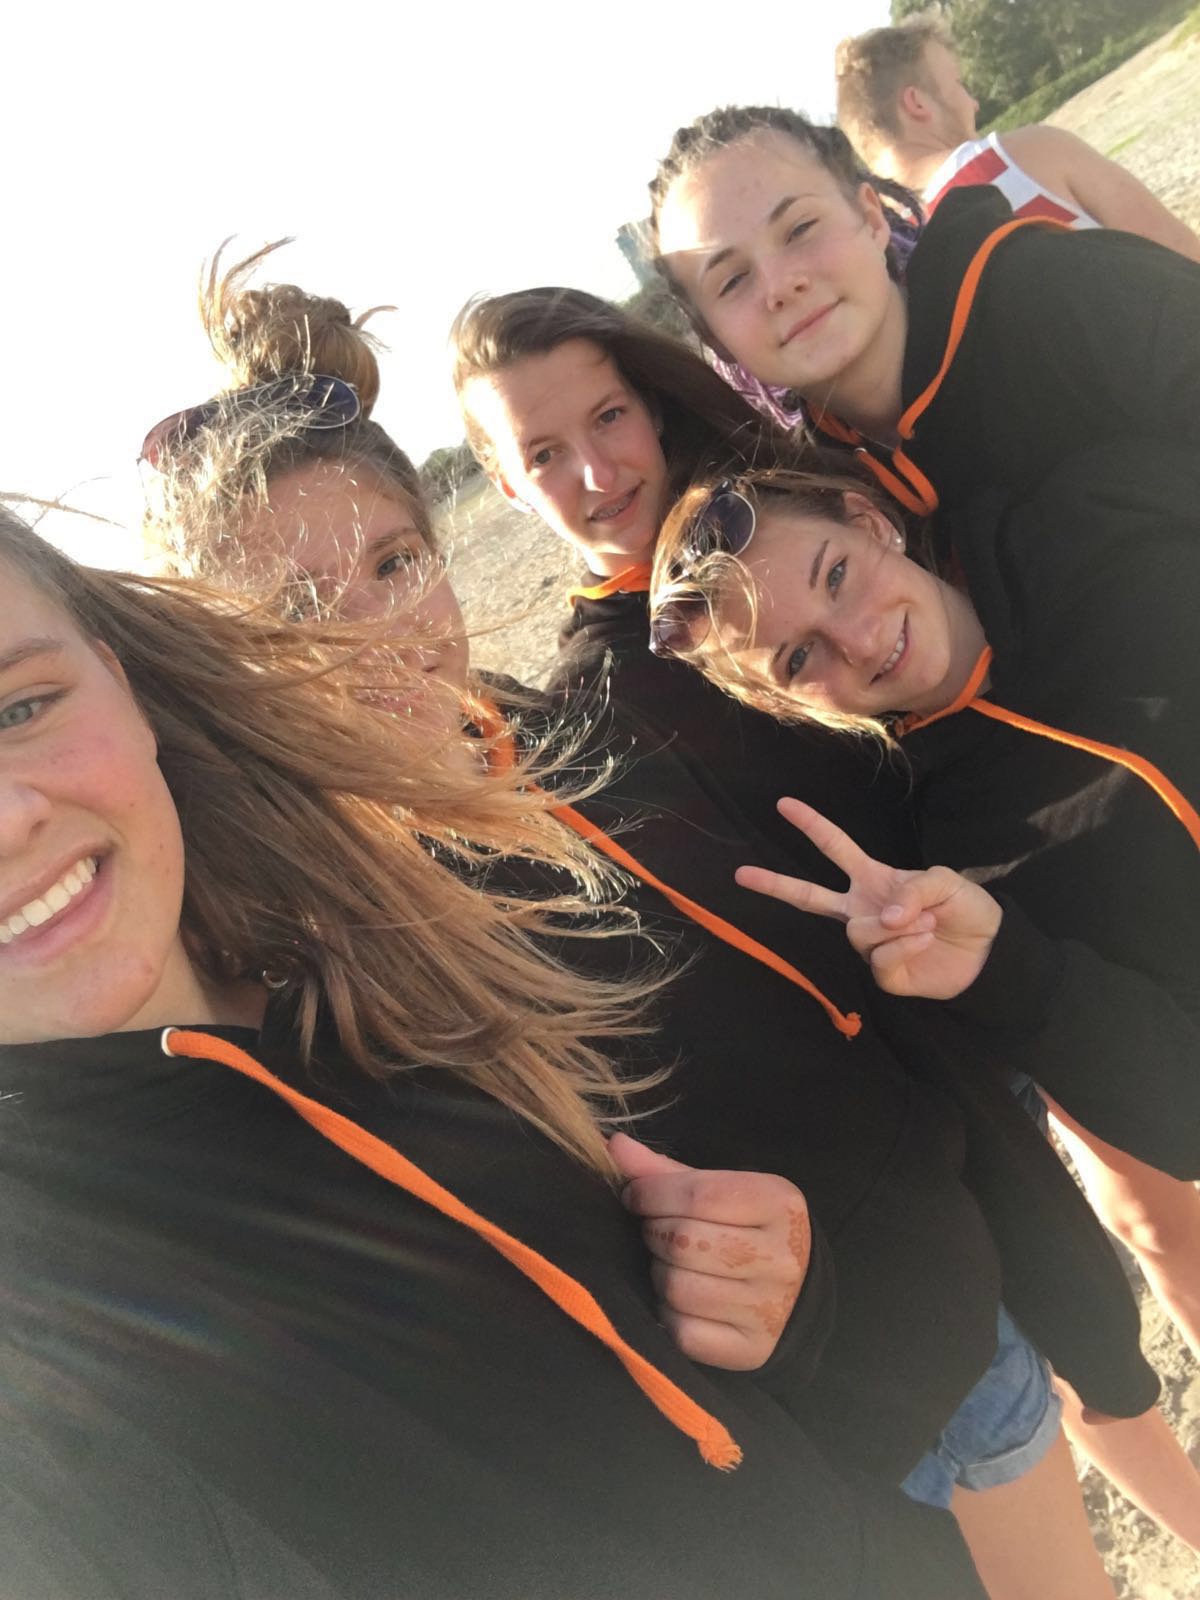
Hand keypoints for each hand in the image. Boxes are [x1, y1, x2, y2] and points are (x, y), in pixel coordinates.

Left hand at [609, 1131, 810, 1370]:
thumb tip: (613, 1146)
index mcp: (778, 1204)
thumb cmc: (749, 1229)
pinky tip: (680, 1299)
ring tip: (668, 1263)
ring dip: (659, 1273)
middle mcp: (781, 1257)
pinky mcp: (751, 1350)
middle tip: (655, 1231)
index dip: (652, 1194)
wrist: (797, 1294)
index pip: (697, 1195)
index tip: (634, 1196)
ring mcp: (768, 1308)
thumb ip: (667, 1171)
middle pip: (683, 1242)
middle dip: (654, 1233)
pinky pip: (684, 1331)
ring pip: (678, 1287)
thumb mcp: (722, 1190)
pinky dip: (669, 1313)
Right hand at [735, 796, 1001, 999]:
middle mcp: (863, 908)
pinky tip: (924, 943)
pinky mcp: (882, 973)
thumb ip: (912, 889)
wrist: (988, 954)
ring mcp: (870, 942)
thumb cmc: (966, 909)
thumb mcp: (946, 882)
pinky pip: (880, 958)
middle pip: (809, 896)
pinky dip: (906, 947)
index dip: (811, 824)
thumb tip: (881, 917)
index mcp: (874, 878)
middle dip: (775, 884)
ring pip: (858, 932)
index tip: (784, 804)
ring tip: (928, 925)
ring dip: (899, 926)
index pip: (835, 847)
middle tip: (741, 873)